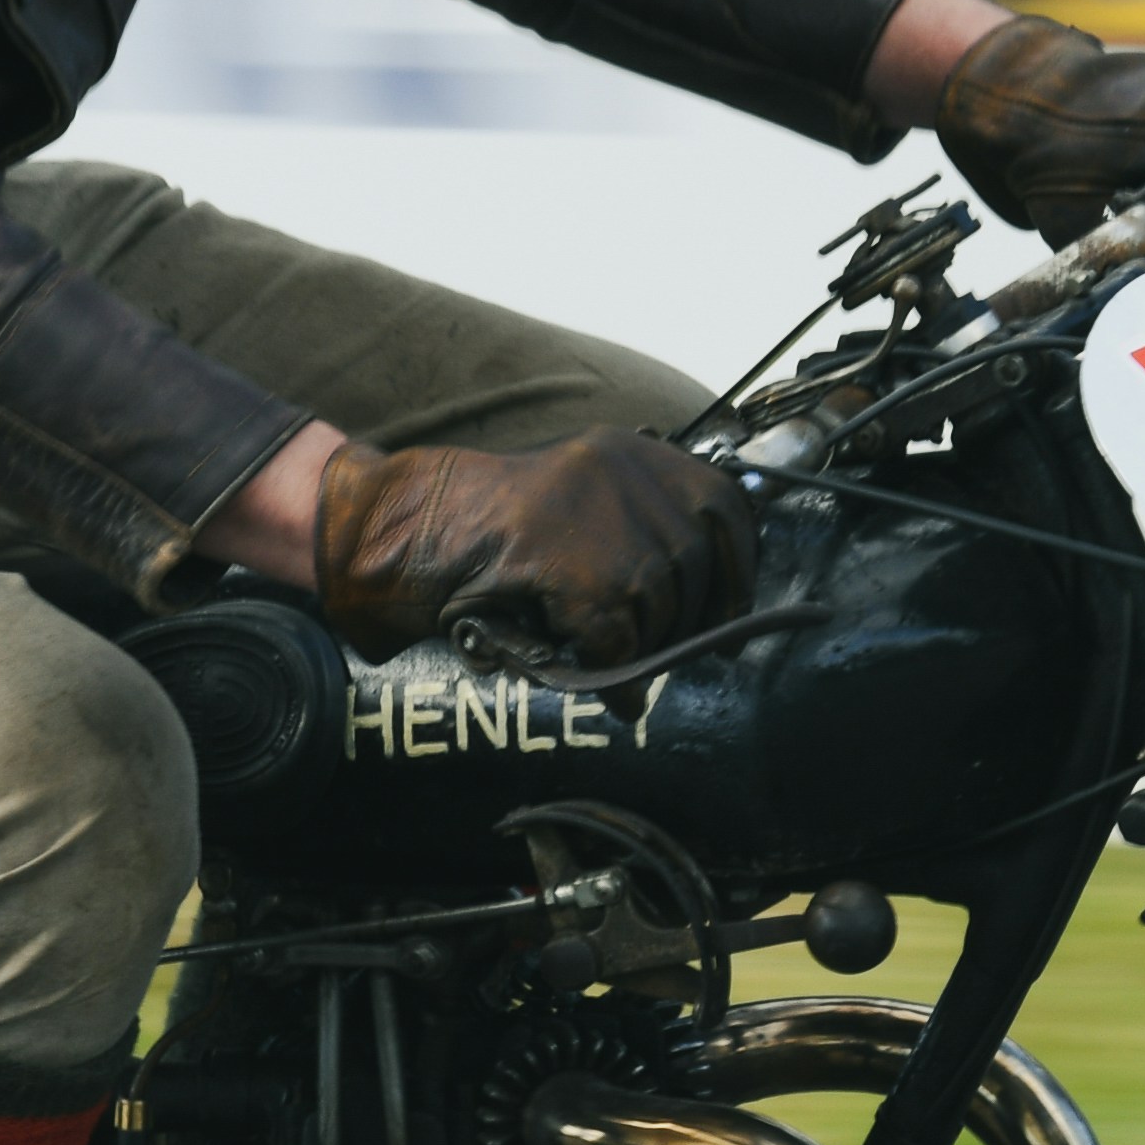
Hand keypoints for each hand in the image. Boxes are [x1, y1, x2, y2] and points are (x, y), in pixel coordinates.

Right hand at [314, 432, 751, 669]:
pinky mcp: (579, 572)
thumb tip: (706, 600)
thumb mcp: (578, 504)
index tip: (733, 607)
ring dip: (646, 648)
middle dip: (690, 620)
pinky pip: (621, 642)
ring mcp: (603, 520)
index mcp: (628, 451)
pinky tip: (611, 693)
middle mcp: (624, 474)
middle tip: (665, 652)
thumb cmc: (487, 530)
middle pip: (696, 565)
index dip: (737, 565)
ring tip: (619, 664)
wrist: (406, 532)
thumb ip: (636, 528)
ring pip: (662, 607)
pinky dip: (619, 676)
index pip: (724, 504)